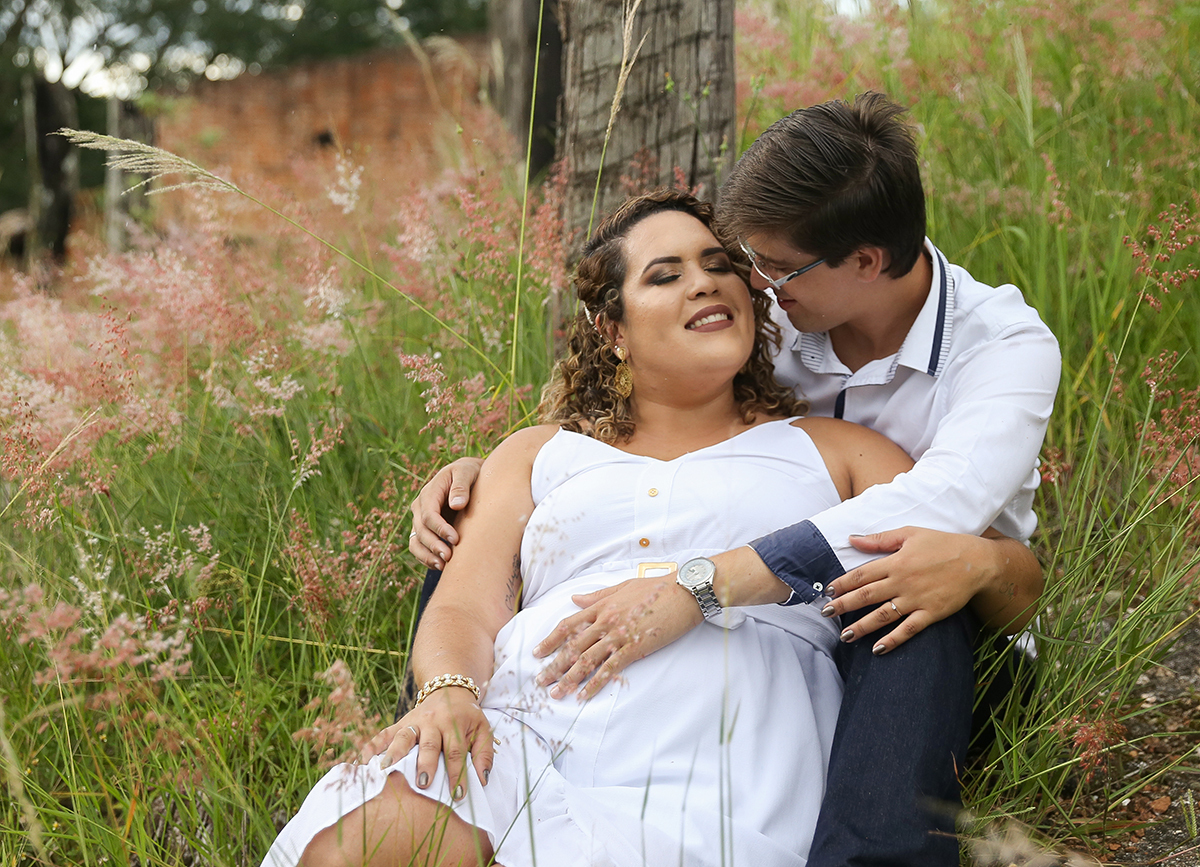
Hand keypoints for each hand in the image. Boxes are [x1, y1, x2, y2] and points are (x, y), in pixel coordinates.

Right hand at [358, 686, 492, 797]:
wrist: (450, 690)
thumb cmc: (467, 717)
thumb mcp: (483, 729)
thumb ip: (484, 754)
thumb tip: (482, 780)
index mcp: (454, 724)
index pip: (456, 752)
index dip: (457, 774)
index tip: (458, 795)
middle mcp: (433, 722)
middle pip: (428, 744)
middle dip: (425, 764)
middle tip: (422, 783)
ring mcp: (414, 721)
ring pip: (403, 737)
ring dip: (395, 754)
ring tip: (386, 770)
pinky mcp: (400, 723)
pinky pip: (384, 734)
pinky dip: (372, 746)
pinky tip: (362, 761)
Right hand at [409, 457, 483, 568]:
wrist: (469, 477)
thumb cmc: (470, 473)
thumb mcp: (467, 472)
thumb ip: (462, 486)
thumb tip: (456, 505)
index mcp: (429, 493)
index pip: (428, 515)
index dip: (440, 529)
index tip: (455, 539)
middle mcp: (420, 507)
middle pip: (420, 530)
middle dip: (434, 545)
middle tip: (450, 557)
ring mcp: (420, 520)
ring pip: (416, 541)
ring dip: (427, 555)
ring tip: (443, 566)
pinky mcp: (426, 530)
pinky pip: (419, 546)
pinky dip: (426, 557)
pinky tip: (441, 566)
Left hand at [532, 576, 702, 699]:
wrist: (683, 592)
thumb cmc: (656, 587)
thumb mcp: (622, 586)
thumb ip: (597, 595)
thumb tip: (574, 599)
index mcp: (601, 606)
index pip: (568, 625)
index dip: (550, 641)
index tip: (538, 653)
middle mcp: (605, 621)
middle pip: (573, 647)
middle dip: (554, 666)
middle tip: (540, 681)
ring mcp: (619, 636)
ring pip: (587, 660)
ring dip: (569, 678)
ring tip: (556, 692)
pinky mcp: (634, 648)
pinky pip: (609, 669)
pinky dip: (595, 684)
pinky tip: (584, 695)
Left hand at [823, 527, 995, 654]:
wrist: (977, 561)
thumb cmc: (942, 544)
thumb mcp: (910, 534)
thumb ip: (880, 539)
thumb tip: (852, 539)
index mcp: (895, 561)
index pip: (861, 574)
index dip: (842, 583)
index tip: (829, 591)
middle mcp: (902, 581)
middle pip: (866, 596)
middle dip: (844, 605)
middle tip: (826, 613)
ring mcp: (916, 599)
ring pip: (882, 616)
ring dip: (861, 627)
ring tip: (844, 635)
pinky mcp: (931, 613)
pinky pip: (908, 629)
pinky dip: (893, 640)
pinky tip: (878, 649)